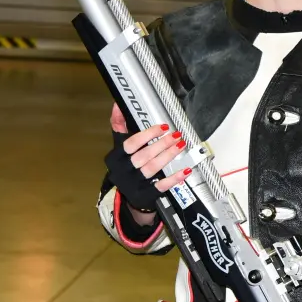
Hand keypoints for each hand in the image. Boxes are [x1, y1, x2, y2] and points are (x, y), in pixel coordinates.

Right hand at [105, 104, 189, 224]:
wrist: (130, 195)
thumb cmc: (127, 166)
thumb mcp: (120, 147)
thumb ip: (120, 127)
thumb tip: (117, 106)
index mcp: (115, 158)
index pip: (130, 144)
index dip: (147, 134)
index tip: (162, 127)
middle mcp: (123, 171)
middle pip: (143, 156)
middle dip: (161, 144)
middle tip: (176, 136)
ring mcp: (134, 184)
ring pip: (153, 168)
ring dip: (168, 156)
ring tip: (180, 146)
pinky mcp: (146, 194)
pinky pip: (162, 185)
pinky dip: (174, 177)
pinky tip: (185, 169)